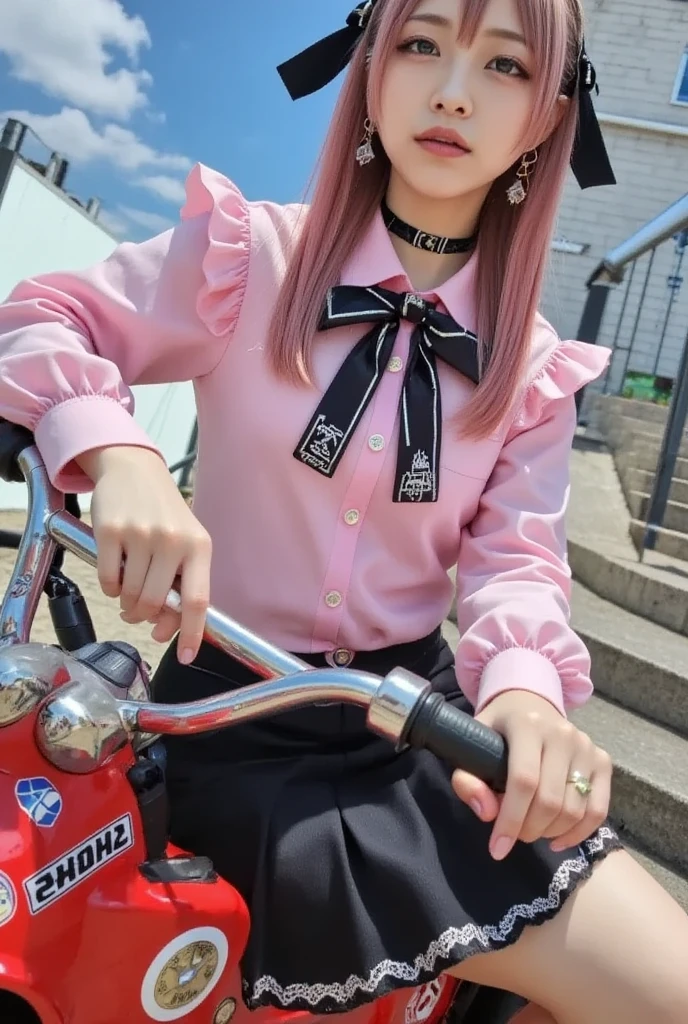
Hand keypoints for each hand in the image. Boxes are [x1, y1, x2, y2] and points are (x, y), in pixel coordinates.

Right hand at [77, 446, 210, 663]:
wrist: (134, 468)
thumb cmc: (163, 513)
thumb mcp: (185, 542)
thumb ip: (181, 584)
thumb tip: (166, 630)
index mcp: (199, 546)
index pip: (198, 600)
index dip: (192, 633)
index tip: (186, 657)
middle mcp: (172, 540)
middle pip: (155, 604)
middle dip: (144, 616)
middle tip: (138, 611)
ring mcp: (140, 534)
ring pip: (129, 596)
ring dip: (125, 602)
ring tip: (128, 585)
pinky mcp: (110, 531)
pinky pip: (107, 581)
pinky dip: (109, 587)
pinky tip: (115, 571)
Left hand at [451, 690, 611, 860]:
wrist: (529, 704)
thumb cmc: (498, 731)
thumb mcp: (473, 745)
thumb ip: (468, 778)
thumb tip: (487, 814)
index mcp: (526, 725)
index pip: (523, 780)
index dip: (511, 820)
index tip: (497, 849)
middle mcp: (562, 733)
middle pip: (550, 800)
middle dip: (529, 830)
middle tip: (515, 835)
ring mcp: (586, 746)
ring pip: (574, 809)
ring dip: (550, 833)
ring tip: (532, 830)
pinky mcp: (603, 760)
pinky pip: (598, 809)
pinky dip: (578, 833)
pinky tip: (557, 839)